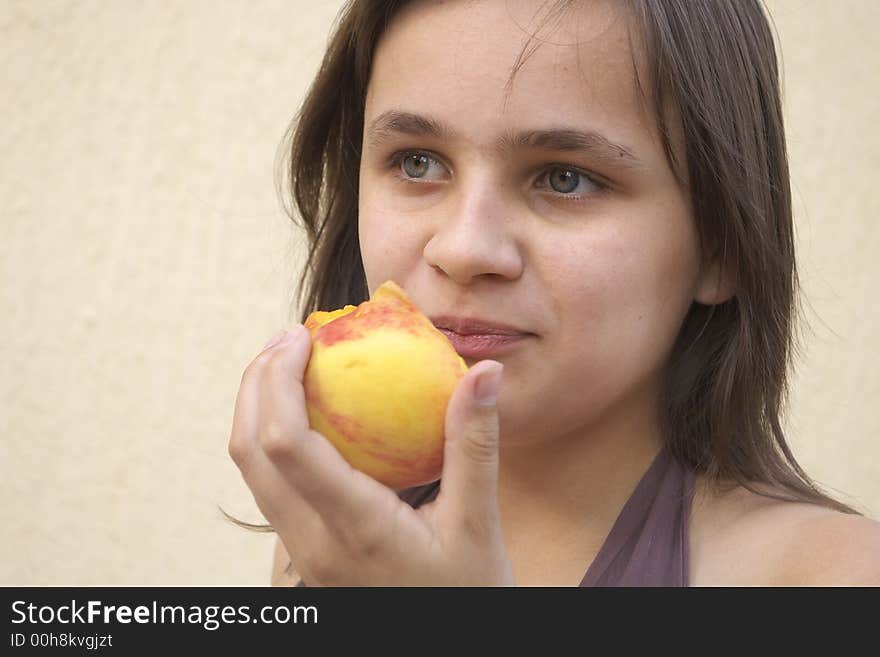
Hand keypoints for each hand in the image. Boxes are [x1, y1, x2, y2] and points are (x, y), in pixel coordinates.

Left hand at [228, 325, 514, 585]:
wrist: (444, 652)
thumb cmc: (466, 596)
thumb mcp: (480, 525)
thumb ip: (475, 445)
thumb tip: (485, 371)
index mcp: (352, 531)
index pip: (287, 446)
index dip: (280, 380)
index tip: (305, 335)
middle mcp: (311, 544)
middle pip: (248, 451)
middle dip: (256, 383)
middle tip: (292, 336)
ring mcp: (301, 554)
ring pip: (250, 471)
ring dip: (257, 409)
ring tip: (291, 365)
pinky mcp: (304, 555)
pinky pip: (270, 485)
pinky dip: (273, 437)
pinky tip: (311, 414)